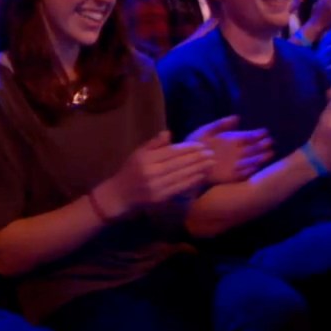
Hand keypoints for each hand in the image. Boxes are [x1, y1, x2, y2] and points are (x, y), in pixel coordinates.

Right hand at [94, 132, 212, 218]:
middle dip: (197, 158)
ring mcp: (156, 186)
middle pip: (179, 163)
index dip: (187, 149)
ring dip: (198, 169)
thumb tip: (169, 133)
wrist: (119, 195)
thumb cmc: (130, 171)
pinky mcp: (161, 198)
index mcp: (146, 159)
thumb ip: (154, 144)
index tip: (201, 145)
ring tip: (211, 164)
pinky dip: (192, 182)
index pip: (171, 152)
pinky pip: (179, 188)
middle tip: (212, 153)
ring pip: (182, 176)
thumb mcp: (138, 153)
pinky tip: (201, 176)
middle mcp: (151, 172)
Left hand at [187, 116, 273, 183]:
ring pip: (251, 161)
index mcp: (233, 140)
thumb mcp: (207, 130)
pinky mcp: (230, 176)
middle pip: (253, 149)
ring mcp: (235, 164)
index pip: (249, 137)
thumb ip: (221, 124)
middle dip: (262, 146)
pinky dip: (249, 171)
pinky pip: (242, 174)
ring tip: (268, 154)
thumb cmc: (196, 142)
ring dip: (260, 158)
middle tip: (270, 143)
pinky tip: (254, 167)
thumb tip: (237, 117)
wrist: (186, 160)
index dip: (257, 135)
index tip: (265, 132)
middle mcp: (236, 152)